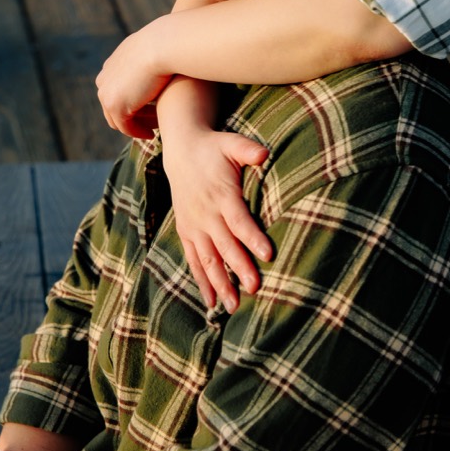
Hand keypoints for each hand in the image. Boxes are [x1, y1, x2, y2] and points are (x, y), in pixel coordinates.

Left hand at [95, 24, 170, 137]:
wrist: (163, 45)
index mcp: (112, 65)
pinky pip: (125, 127)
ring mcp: (107, 93)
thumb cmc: (167, 45)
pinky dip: (138, 132)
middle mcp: (104, 79)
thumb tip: (161, 60)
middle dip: (131, 116)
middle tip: (151, 124)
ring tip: (153, 129)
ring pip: (118, 119)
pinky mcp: (115, 105)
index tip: (150, 108)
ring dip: (135, 126)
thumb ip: (151, 57)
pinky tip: (152, 134)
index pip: (117, 89)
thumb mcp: (155, 48)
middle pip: (113, 106)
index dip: (132, 101)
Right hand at [157, 84, 271, 309]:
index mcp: (221, 194)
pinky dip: (201, 280)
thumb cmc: (214, 148)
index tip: (268, 255)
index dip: (252, 237)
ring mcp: (194, 224)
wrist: (181, 150)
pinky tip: (212, 301)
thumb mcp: (232, 143)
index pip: (238, 220)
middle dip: (239, 268)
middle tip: (255, 289)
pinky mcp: (186, 231)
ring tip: (233, 306)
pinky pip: (192, 259)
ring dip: (220, 283)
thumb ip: (248, 150)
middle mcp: (205, 213)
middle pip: (224, 245)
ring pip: (207, 258)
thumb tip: (264, 153)